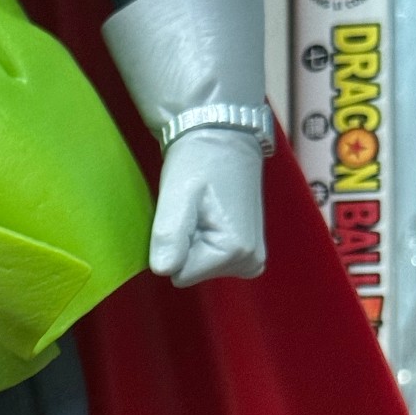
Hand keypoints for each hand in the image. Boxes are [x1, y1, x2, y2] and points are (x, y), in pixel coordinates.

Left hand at [149, 129, 266, 287]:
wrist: (223, 139)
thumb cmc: (198, 162)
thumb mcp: (177, 195)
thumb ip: (169, 235)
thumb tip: (163, 270)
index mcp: (236, 250)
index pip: (180, 275)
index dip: (175, 245)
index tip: (186, 215)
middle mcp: (251, 260)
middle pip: (192, 273)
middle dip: (186, 244)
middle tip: (195, 211)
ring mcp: (252, 258)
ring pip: (199, 267)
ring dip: (194, 240)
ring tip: (203, 210)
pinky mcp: (248, 252)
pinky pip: (211, 262)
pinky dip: (204, 241)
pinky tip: (210, 216)